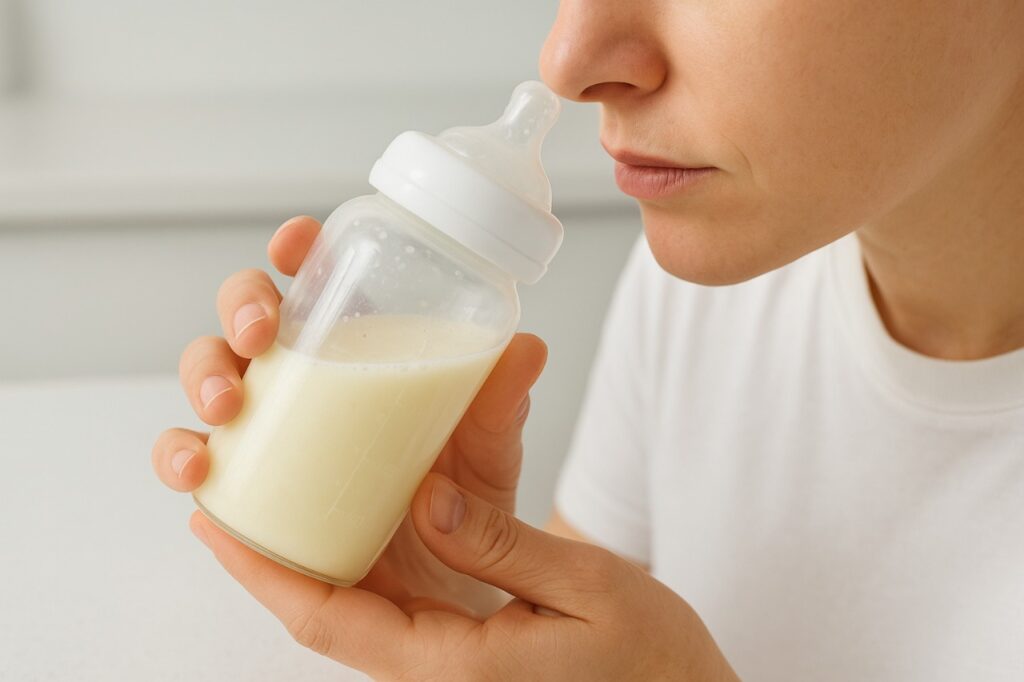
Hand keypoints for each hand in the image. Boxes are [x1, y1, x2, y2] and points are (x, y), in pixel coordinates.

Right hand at [152, 215, 547, 616]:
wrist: (454, 582)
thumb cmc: (466, 496)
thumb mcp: (488, 451)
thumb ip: (502, 405)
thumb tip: (530, 347)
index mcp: (359, 348)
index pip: (317, 281)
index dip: (295, 250)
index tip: (295, 245)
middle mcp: (306, 379)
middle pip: (247, 320)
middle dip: (237, 311)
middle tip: (260, 335)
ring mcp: (272, 429)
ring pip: (210, 380)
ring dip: (201, 383)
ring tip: (223, 414)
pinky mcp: (253, 484)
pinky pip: (202, 463)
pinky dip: (185, 462)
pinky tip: (200, 482)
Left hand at [188, 472, 740, 680]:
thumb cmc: (653, 664)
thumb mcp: (590, 592)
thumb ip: (506, 548)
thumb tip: (430, 500)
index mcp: (451, 666)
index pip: (329, 621)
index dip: (265, 572)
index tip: (216, 524)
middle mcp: (435, 665)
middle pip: (328, 608)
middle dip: (275, 551)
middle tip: (234, 488)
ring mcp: (449, 655)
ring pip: (361, 596)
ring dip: (319, 544)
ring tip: (286, 484)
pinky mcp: (468, 639)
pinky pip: (401, 591)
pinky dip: (373, 546)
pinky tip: (372, 503)